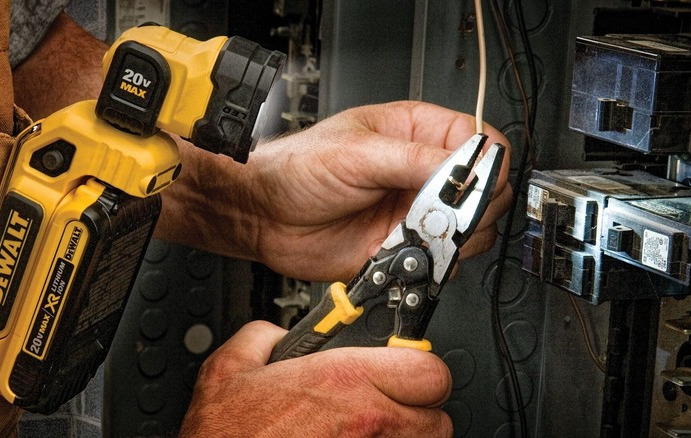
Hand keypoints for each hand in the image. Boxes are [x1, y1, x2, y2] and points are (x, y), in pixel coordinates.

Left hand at [156, 100, 511, 281]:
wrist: (263, 216)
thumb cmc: (296, 168)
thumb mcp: (356, 152)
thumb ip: (412, 159)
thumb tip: (463, 168)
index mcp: (416, 133)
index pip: (481, 143)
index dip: (484, 165)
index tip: (465, 184)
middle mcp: (421, 173)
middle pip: (486, 190)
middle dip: (471, 206)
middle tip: (436, 210)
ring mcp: (415, 212)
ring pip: (471, 230)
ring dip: (452, 236)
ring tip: (414, 230)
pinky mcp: (404, 247)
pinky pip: (441, 260)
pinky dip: (432, 262)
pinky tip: (404, 251)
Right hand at [178, 321, 452, 437]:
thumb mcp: (228, 369)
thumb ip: (263, 336)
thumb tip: (277, 334)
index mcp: (343, 383)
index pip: (429, 370)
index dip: (419, 366)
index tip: (403, 368)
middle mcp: (368, 425)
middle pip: (439, 416)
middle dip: (420, 409)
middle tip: (393, 405)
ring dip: (407, 436)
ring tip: (373, 431)